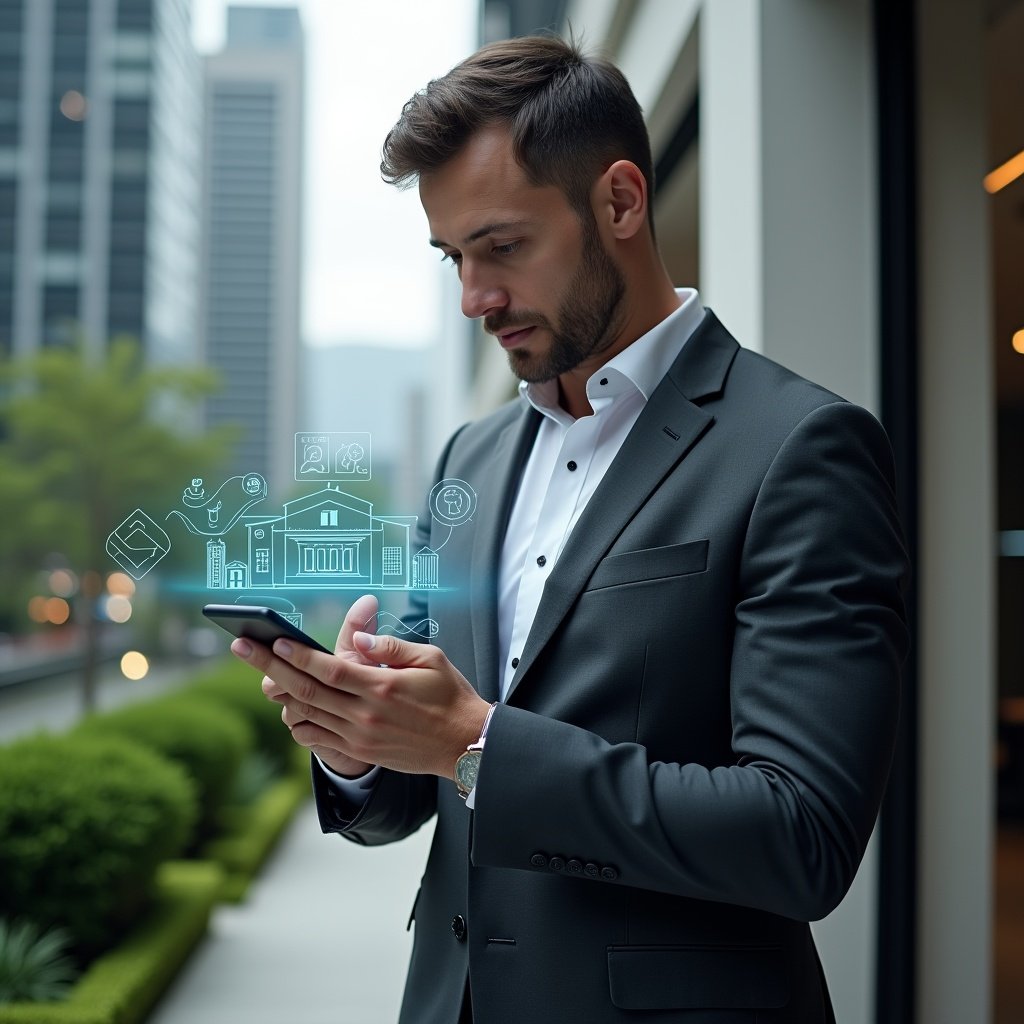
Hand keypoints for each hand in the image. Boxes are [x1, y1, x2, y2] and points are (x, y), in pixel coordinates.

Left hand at [234, 600, 490, 778]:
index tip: (273, 638)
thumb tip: (356, 641)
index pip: (329, 669)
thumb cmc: (450, 695)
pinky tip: (289, 705)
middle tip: (241, 645)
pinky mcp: (359, 752)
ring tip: (261, 672)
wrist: (465, 744)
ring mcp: (359, 737)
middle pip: (305, 690)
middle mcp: (364, 715)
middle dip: (267, 666)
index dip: (298, 654)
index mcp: (381, 687)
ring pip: (304, 715)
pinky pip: (315, 738)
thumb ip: (389, 646)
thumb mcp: (430, 658)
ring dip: (278, 693)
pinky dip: (296, 721)